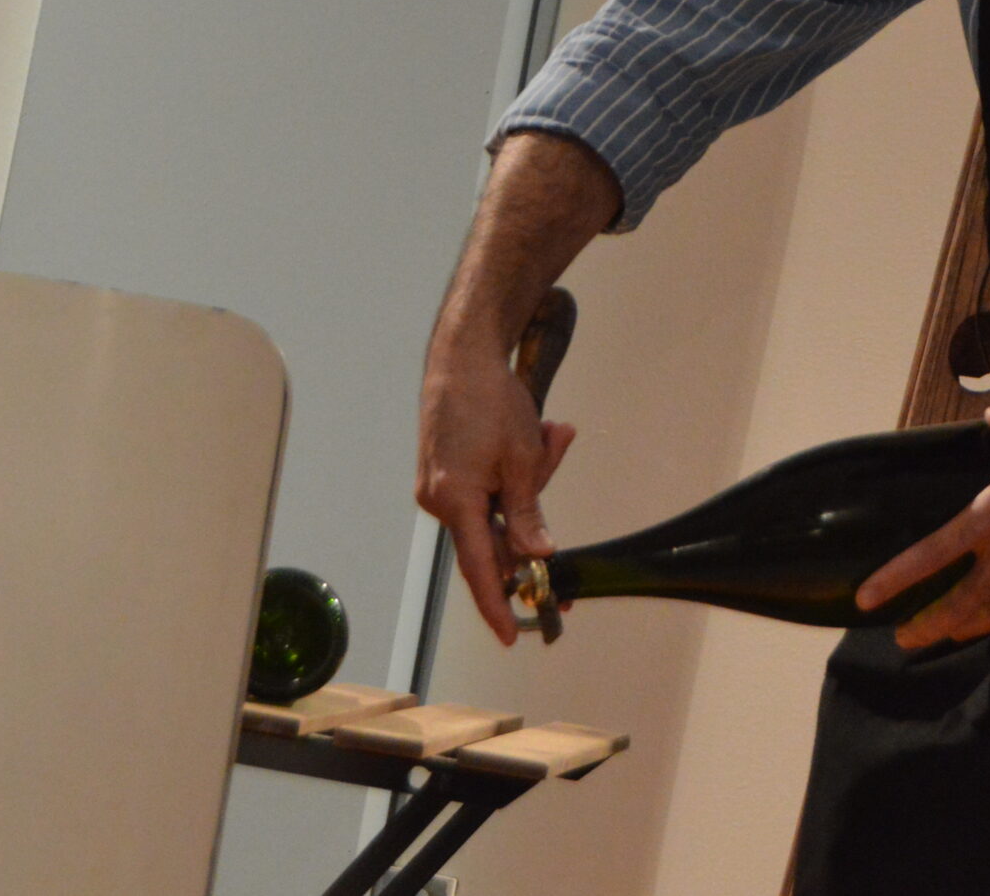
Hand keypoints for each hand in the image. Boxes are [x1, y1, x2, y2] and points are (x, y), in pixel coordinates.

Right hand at [416, 341, 577, 643]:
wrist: (460, 355)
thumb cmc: (489, 400)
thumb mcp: (521, 458)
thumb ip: (527, 513)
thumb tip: (538, 555)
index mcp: (456, 501)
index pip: (480, 568)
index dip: (497, 605)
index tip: (512, 635)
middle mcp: (439, 500)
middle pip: (496, 532)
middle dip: (530, 507)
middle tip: (551, 449)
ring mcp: (439, 486)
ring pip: (497, 506)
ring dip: (527, 476)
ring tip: (544, 428)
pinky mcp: (444, 472)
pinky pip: (488, 487)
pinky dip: (512, 469)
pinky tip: (533, 430)